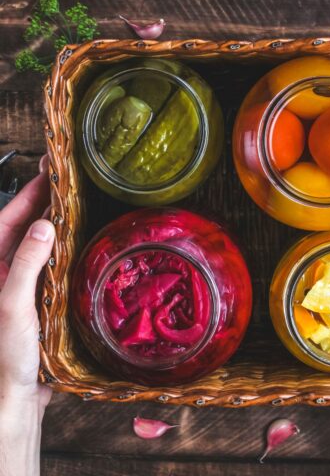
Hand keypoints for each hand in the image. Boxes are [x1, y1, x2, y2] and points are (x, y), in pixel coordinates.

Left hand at [0, 155, 53, 475]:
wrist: (14, 398)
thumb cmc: (4, 357)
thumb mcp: (12, 306)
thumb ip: (26, 265)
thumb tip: (45, 226)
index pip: (6, 221)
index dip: (27, 195)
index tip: (46, 173)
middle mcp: (4, 275)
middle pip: (23, 229)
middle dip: (42, 203)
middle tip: (63, 181)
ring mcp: (23, 287)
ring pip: (39, 248)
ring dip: (55, 225)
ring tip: (75, 204)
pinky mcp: (40, 301)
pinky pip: (53, 268)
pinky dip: (65, 252)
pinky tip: (81, 245)